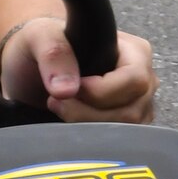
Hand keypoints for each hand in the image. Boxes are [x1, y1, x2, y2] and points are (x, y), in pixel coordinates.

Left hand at [0, 18, 155, 123]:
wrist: (33, 68)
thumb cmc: (43, 46)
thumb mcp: (39, 37)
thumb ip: (53, 54)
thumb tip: (66, 90)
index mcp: (134, 51)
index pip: (134, 80)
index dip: (100, 92)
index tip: (68, 91)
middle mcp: (144, 79)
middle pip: (130, 111)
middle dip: (88, 113)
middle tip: (57, 101)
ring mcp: (137, 105)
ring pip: (125, 131)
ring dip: (86, 125)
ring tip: (61, 107)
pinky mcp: (126, 126)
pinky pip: (118, 142)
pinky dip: (90, 136)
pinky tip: (70, 120)